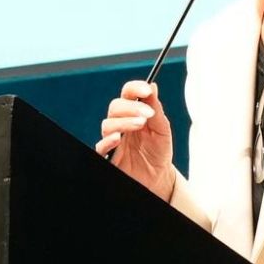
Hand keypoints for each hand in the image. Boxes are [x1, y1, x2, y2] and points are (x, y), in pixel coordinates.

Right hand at [95, 80, 174, 200]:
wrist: (159, 177)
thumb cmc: (159, 151)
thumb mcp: (162, 129)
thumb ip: (156, 109)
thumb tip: (152, 86)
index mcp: (133, 112)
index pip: (128, 94)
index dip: (135, 88)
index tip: (146, 89)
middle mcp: (121, 123)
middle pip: (115, 106)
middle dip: (131, 107)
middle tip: (147, 113)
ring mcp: (113, 139)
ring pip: (108, 124)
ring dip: (124, 122)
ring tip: (140, 124)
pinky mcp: (109, 156)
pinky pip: (101, 147)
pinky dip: (108, 141)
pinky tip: (118, 138)